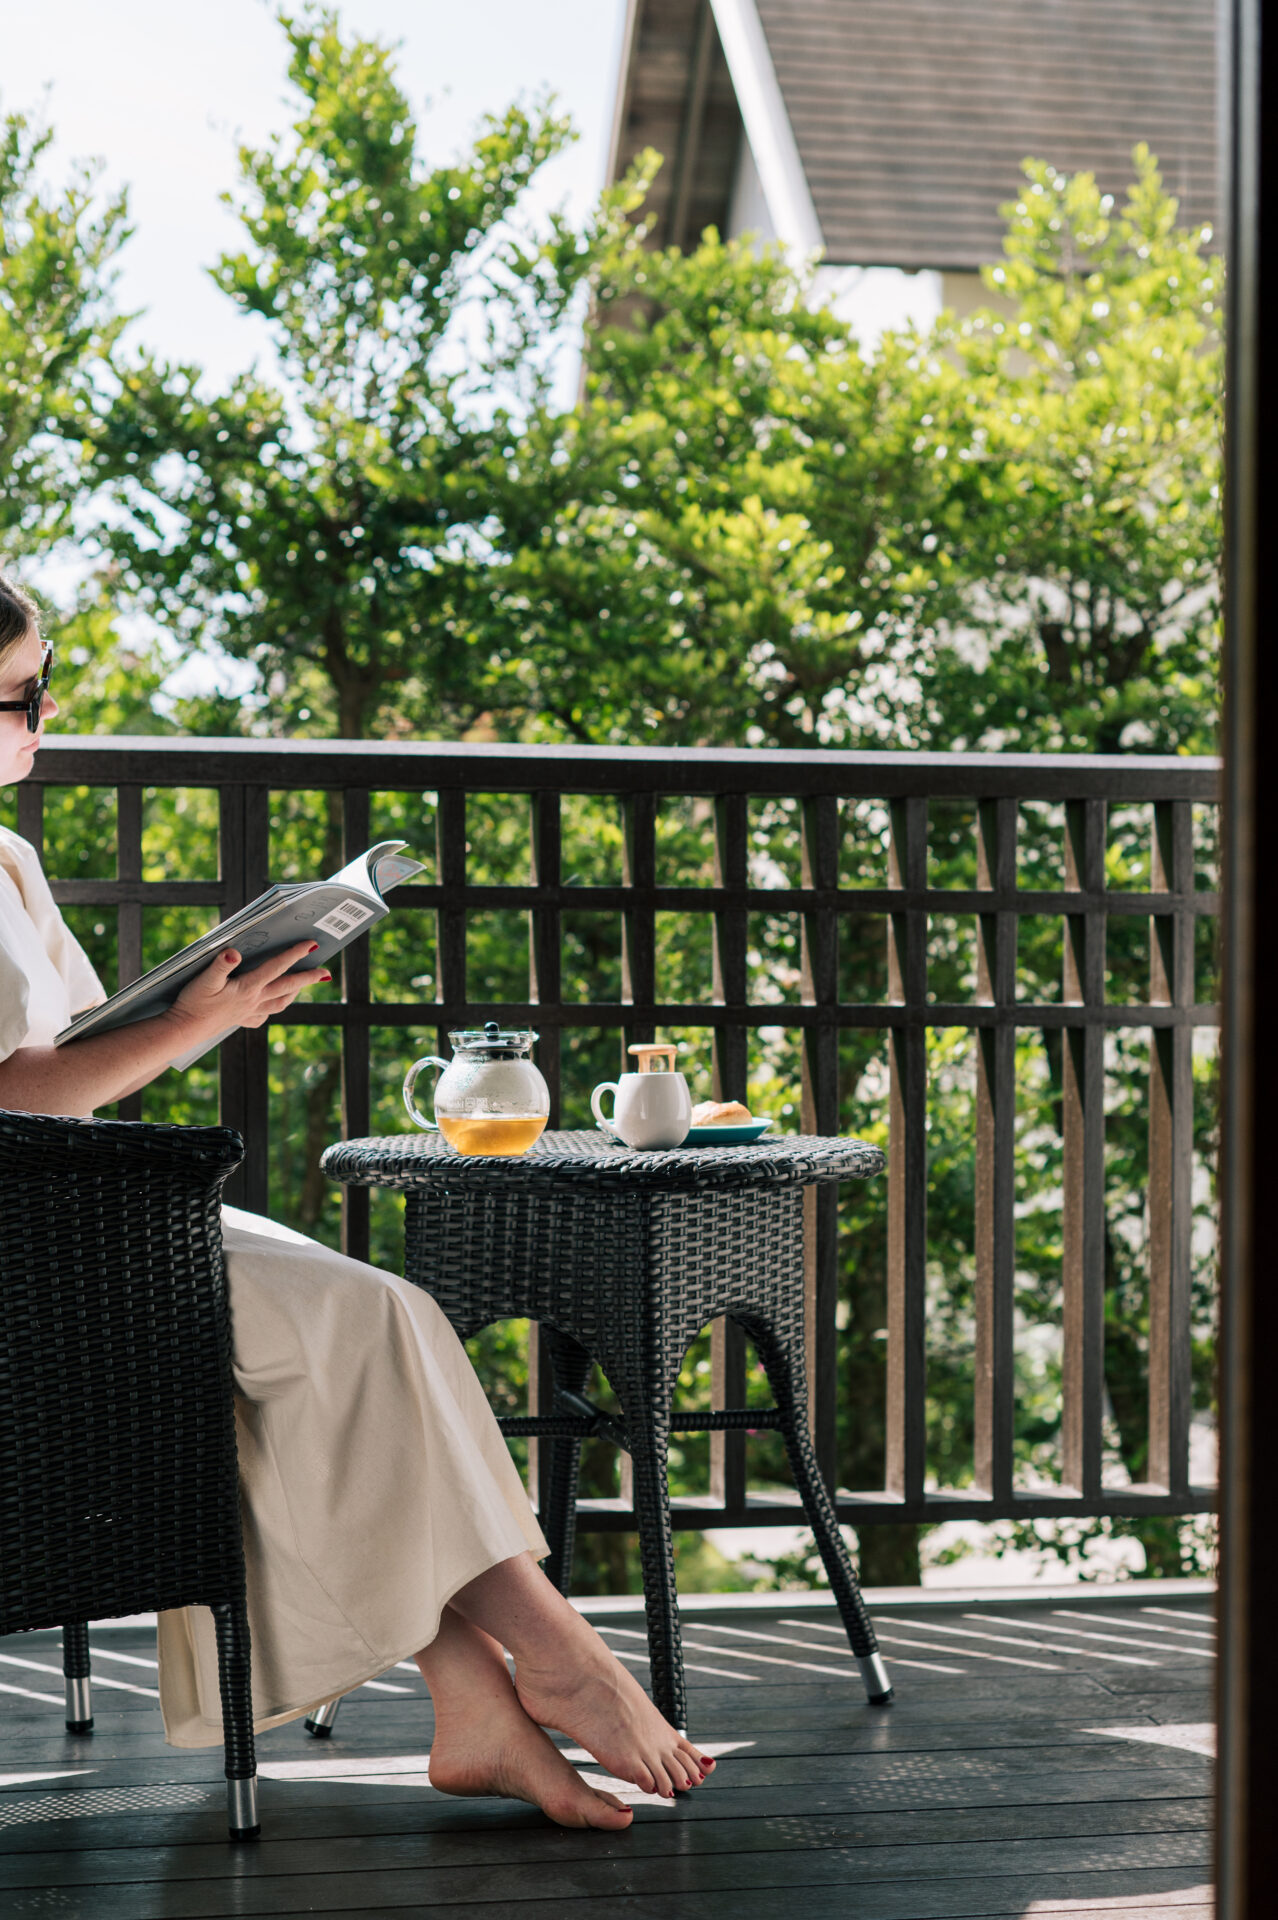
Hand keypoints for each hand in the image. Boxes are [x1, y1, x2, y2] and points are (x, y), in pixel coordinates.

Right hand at [165, 940, 331, 1042]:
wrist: (183, 1030)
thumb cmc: (191, 1003)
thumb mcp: (203, 980)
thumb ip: (220, 964)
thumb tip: (234, 951)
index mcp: (247, 988)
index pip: (276, 967)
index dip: (294, 954)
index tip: (312, 944)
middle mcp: (253, 1001)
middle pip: (287, 987)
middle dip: (308, 978)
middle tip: (326, 972)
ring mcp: (249, 1013)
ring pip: (280, 1003)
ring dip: (294, 993)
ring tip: (304, 985)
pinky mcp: (240, 1021)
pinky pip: (263, 1016)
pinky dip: (271, 1010)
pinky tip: (271, 1006)